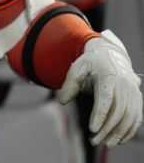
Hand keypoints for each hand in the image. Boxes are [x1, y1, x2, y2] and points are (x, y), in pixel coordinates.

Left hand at [57, 30, 142, 146]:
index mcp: (108, 76)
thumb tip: (62, 100)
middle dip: (107, 129)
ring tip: (106, 144)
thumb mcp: (76, 70)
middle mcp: (124, 84)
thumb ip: (69, 85)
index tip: (92, 130)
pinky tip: (119, 140)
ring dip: (118, 133)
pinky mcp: (138, 98)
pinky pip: (137, 118)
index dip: (100, 115)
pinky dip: (129, 130)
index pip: (105, 99)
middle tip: (95, 141)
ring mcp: (133, 92)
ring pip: (129, 117)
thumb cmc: (90, 64)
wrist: (110, 54)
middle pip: (118, 111)